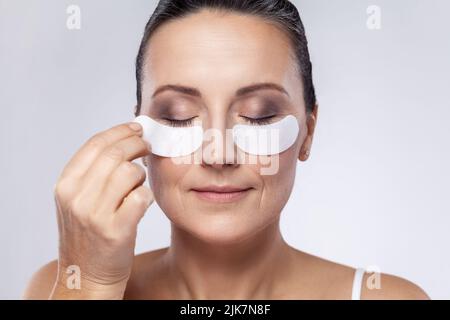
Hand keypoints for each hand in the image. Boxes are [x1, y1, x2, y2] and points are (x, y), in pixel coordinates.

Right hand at [50, 122, 152, 298]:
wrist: (86, 275)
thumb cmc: (87, 234)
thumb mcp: (77, 200)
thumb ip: (92, 173)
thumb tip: (122, 141)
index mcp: (65, 185)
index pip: (95, 144)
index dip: (119, 131)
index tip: (136, 128)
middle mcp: (76, 196)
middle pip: (115, 154)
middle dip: (137, 144)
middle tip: (148, 146)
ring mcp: (95, 214)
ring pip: (131, 173)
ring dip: (141, 175)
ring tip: (138, 185)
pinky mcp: (116, 229)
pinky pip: (142, 196)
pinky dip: (146, 196)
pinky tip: (141, 204)